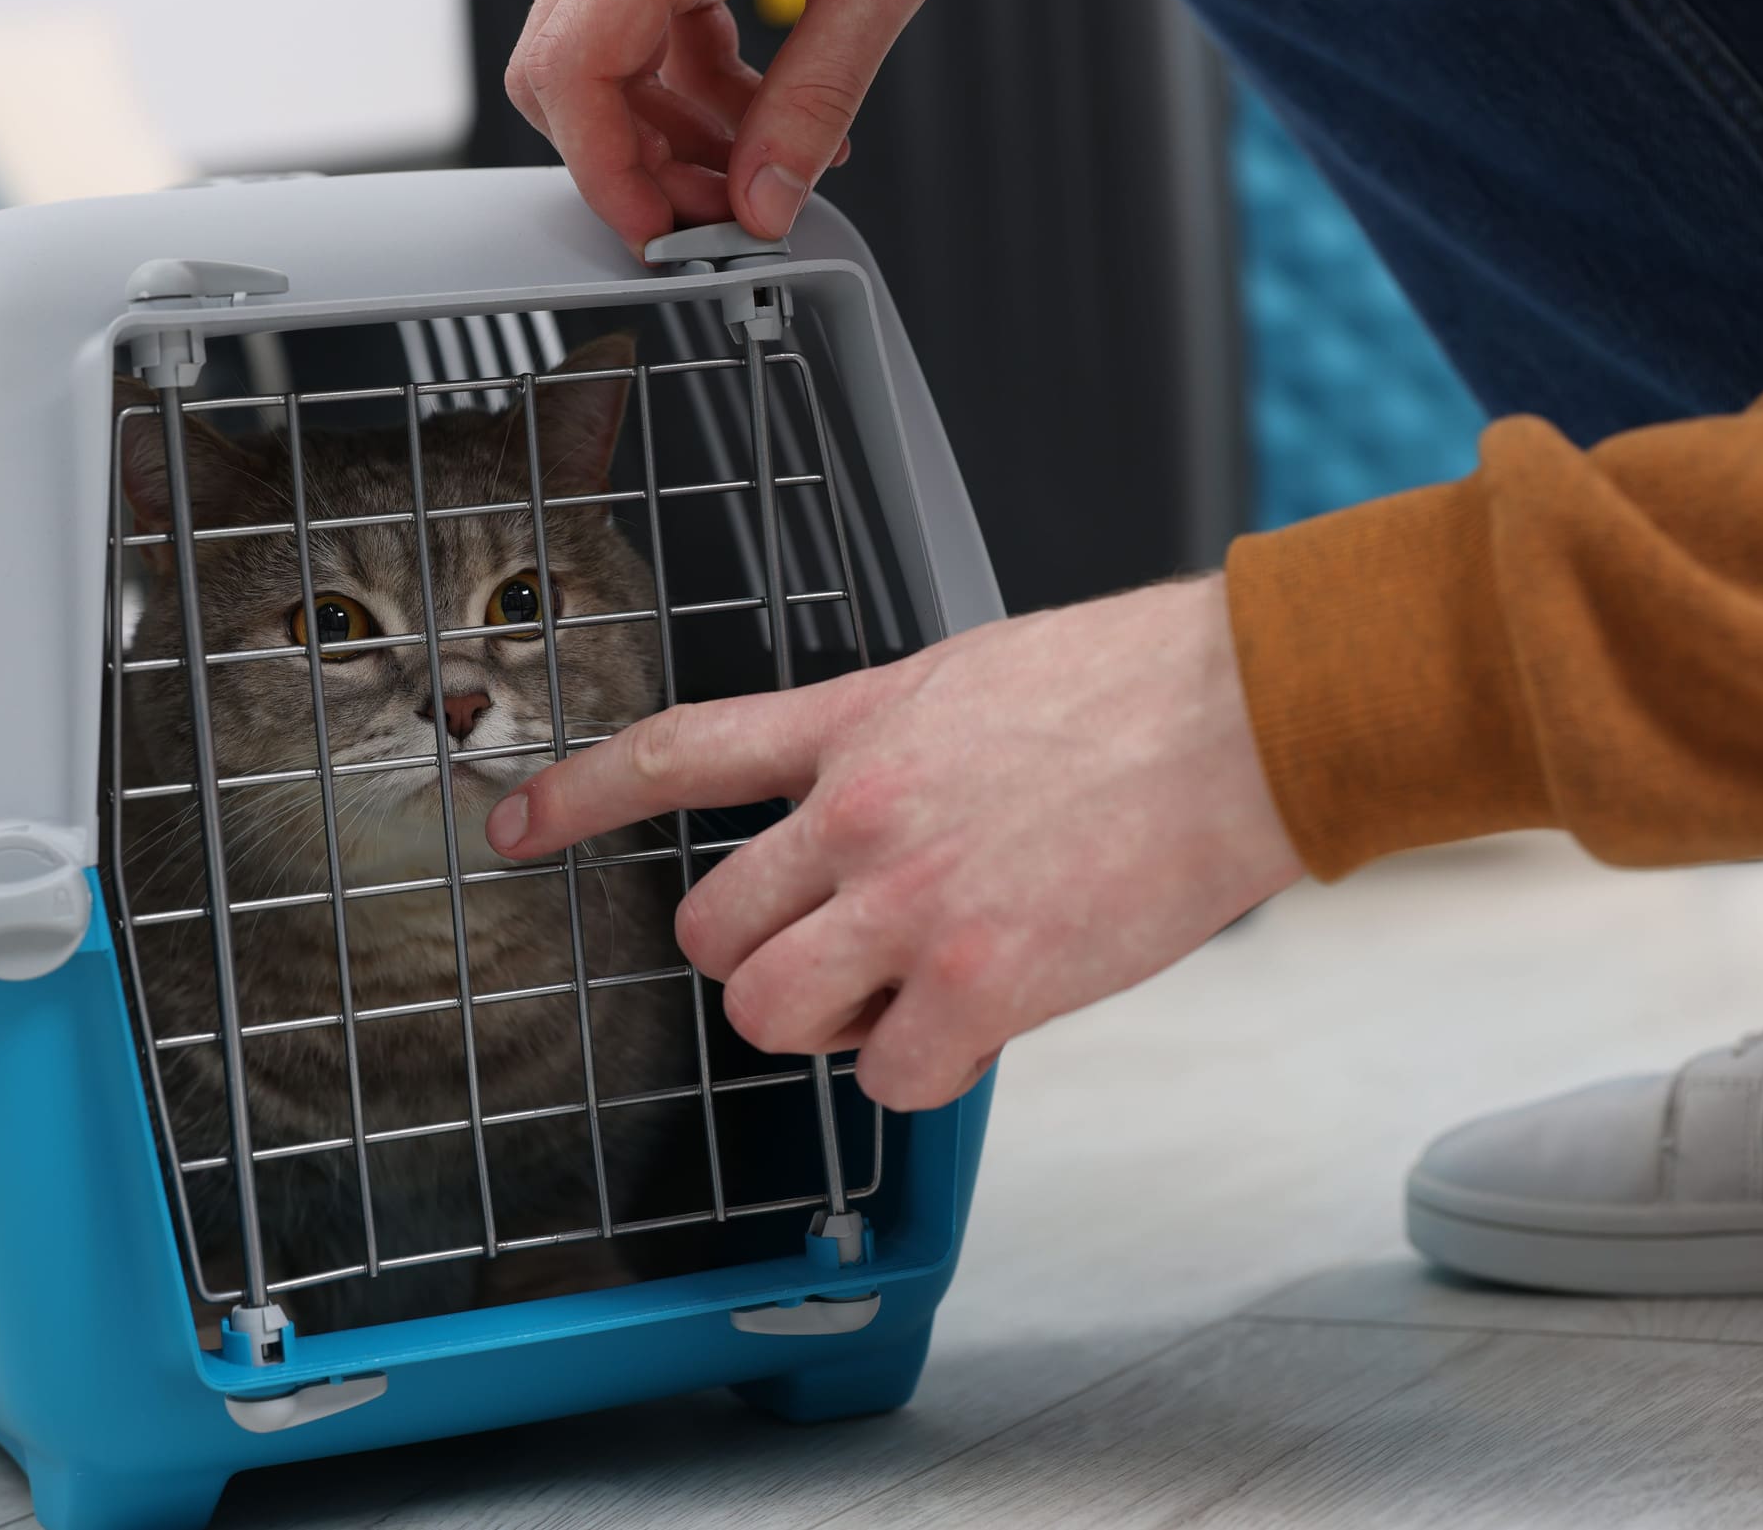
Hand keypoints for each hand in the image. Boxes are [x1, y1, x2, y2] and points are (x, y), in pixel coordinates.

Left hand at [483, 576, 1304, 1108]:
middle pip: (710, 931)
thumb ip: (886, 754)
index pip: (677, 754)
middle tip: (833, 956)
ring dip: (828, 1024)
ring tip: (905, 995)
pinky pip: (889, 1081)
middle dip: (757, 960)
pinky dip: (924, 1073)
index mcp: (854, 723)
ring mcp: (909, 901)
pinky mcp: (980, 982)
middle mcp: (858, 813)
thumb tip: (856, 838)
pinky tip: (978, 1026)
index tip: (514, 827)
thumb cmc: (1136, 690)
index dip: (578, 796)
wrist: (1248, 714)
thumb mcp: (970, 681)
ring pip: (771, 1015)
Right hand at [506, 0, 992, 255]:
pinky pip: (645, 15)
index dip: (605, 170)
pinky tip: (759, 102)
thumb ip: (815, 99)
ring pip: (599, 48)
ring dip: (665, 125)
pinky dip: (689, 77)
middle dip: (631, 156)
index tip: (658, 229)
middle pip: (563, 66)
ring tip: (753, 164)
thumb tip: (763, 201)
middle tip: (712, 204)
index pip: (574, 68)